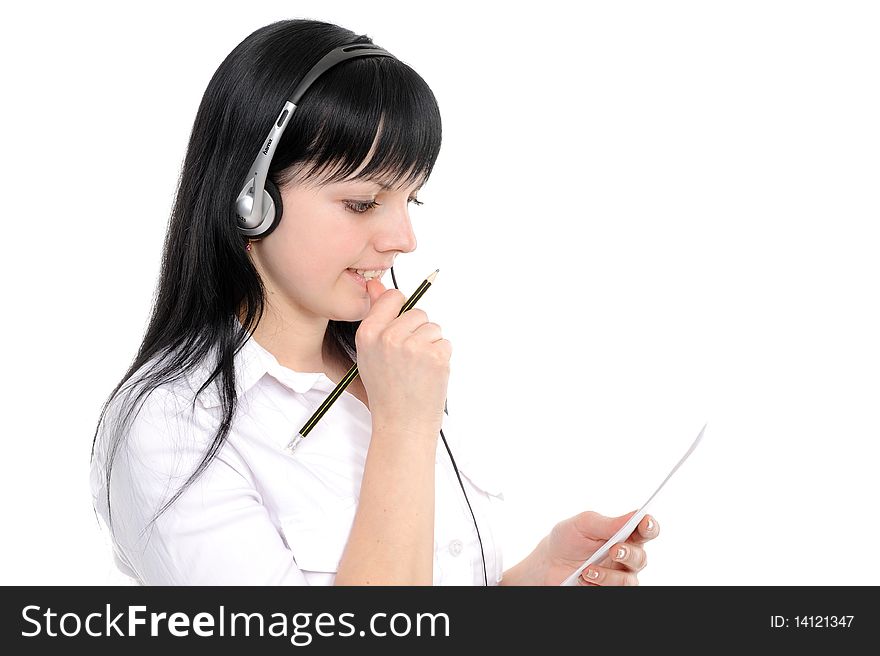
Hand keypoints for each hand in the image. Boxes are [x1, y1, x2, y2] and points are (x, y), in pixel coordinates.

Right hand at [355, 278, 450, 437]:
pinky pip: (445, 343)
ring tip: (418, 370)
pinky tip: (429, 375)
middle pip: (417, 313)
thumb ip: (376, 317)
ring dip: (431, 346)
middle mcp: (389, 337)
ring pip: (433, 328)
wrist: (402, 425)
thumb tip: (376, 285)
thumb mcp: (370, 353)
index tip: (401, 330)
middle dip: (418, 333)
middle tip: (409, 361)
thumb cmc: (386, 391)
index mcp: (368, 333)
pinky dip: (442, 358)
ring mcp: (413, 346)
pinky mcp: (436, 355)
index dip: (401, 313)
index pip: (393, 297)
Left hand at [540, 510, 658, 585]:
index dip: (649, 526)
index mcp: (625, 534)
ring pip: (629, 581)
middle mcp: (627, 556)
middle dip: (629, 554)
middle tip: (613, 550)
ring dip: (609, 576)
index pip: (646, 530)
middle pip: (641, 558)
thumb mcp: (582, 524)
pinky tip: (584, 577)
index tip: (644, 522)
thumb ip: (606, 523)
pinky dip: (599, 584)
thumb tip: (633, 516)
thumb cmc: (568, 538)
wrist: (550, 563)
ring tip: (587, 569)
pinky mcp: (609, 589)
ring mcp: (620, 575)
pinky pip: (616, 591)